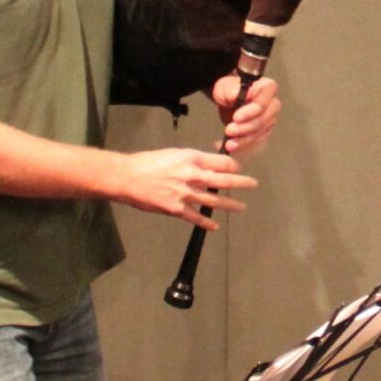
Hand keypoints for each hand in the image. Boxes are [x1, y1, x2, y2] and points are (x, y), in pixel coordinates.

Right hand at [121, 148, 256, 226]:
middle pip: (224, 180)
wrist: (127, 177)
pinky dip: (206, 223)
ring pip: (214, 200)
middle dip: (241, 182)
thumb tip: (206, 165)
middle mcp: (192, 175)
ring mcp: (185, 194)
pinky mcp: (176, 209)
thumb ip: (192, 160)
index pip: (221, 162)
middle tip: (253, 184)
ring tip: (242, 207)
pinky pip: (195, 217)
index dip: (233, 165)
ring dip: (230, 205)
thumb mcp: (174, 153)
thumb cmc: (148, 162)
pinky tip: (215, 226)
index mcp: (192, 158)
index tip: (237, 168)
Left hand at [211, 75, 282, 158]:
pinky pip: (255, 141)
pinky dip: (243, 145)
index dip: (250, 112)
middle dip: (245, 127)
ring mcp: (270, 119)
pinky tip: (231, 146)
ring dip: (243, 140)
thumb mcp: (227, 87)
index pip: (263, 103)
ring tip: (229, 143)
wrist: (227, 100)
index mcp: (268, 88)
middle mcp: (273, 104)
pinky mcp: (264, 131)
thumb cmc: (229, 90)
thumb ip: (232, 90)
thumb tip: (235, 94)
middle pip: (263, 120)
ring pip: (259, 133)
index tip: (236, 118)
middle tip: (229, 130)